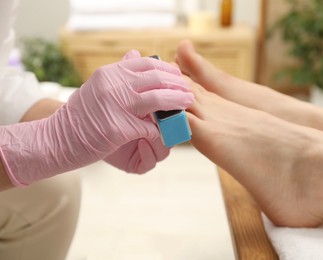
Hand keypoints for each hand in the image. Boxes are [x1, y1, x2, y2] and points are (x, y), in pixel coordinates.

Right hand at [0, 52, 193, 185]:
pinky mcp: (118, 128)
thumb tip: (137, 53)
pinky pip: (148, 128)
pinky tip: (166, 131)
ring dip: (177, 101)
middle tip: (189, 90)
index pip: (145, 63)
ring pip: (157, 99)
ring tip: (188, 103)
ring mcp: (115, 105)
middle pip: (156, 78)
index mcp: (110, 73)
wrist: (58, 138)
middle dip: (177, 84)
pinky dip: (159, 130)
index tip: (179, 76)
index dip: (167, 69)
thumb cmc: (82, 115)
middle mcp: (113, 84)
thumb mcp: (99, 86)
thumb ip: (120, 72)